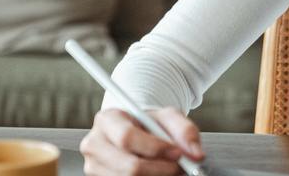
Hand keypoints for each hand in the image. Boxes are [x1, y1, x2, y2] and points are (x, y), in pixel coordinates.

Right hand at [80, 107, 204, 174]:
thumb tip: (195, 153)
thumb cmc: (148, 125)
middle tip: (180, 167)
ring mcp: (94, 167)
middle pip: (129, 167)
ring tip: (170, 169)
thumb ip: (184, 129)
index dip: (155, 148)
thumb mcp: (167, 117)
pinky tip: (157, 174)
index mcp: (107, 120)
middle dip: (161, 170)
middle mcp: (94, 144)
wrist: (136, 134)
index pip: (127, 137)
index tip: (178, 152)